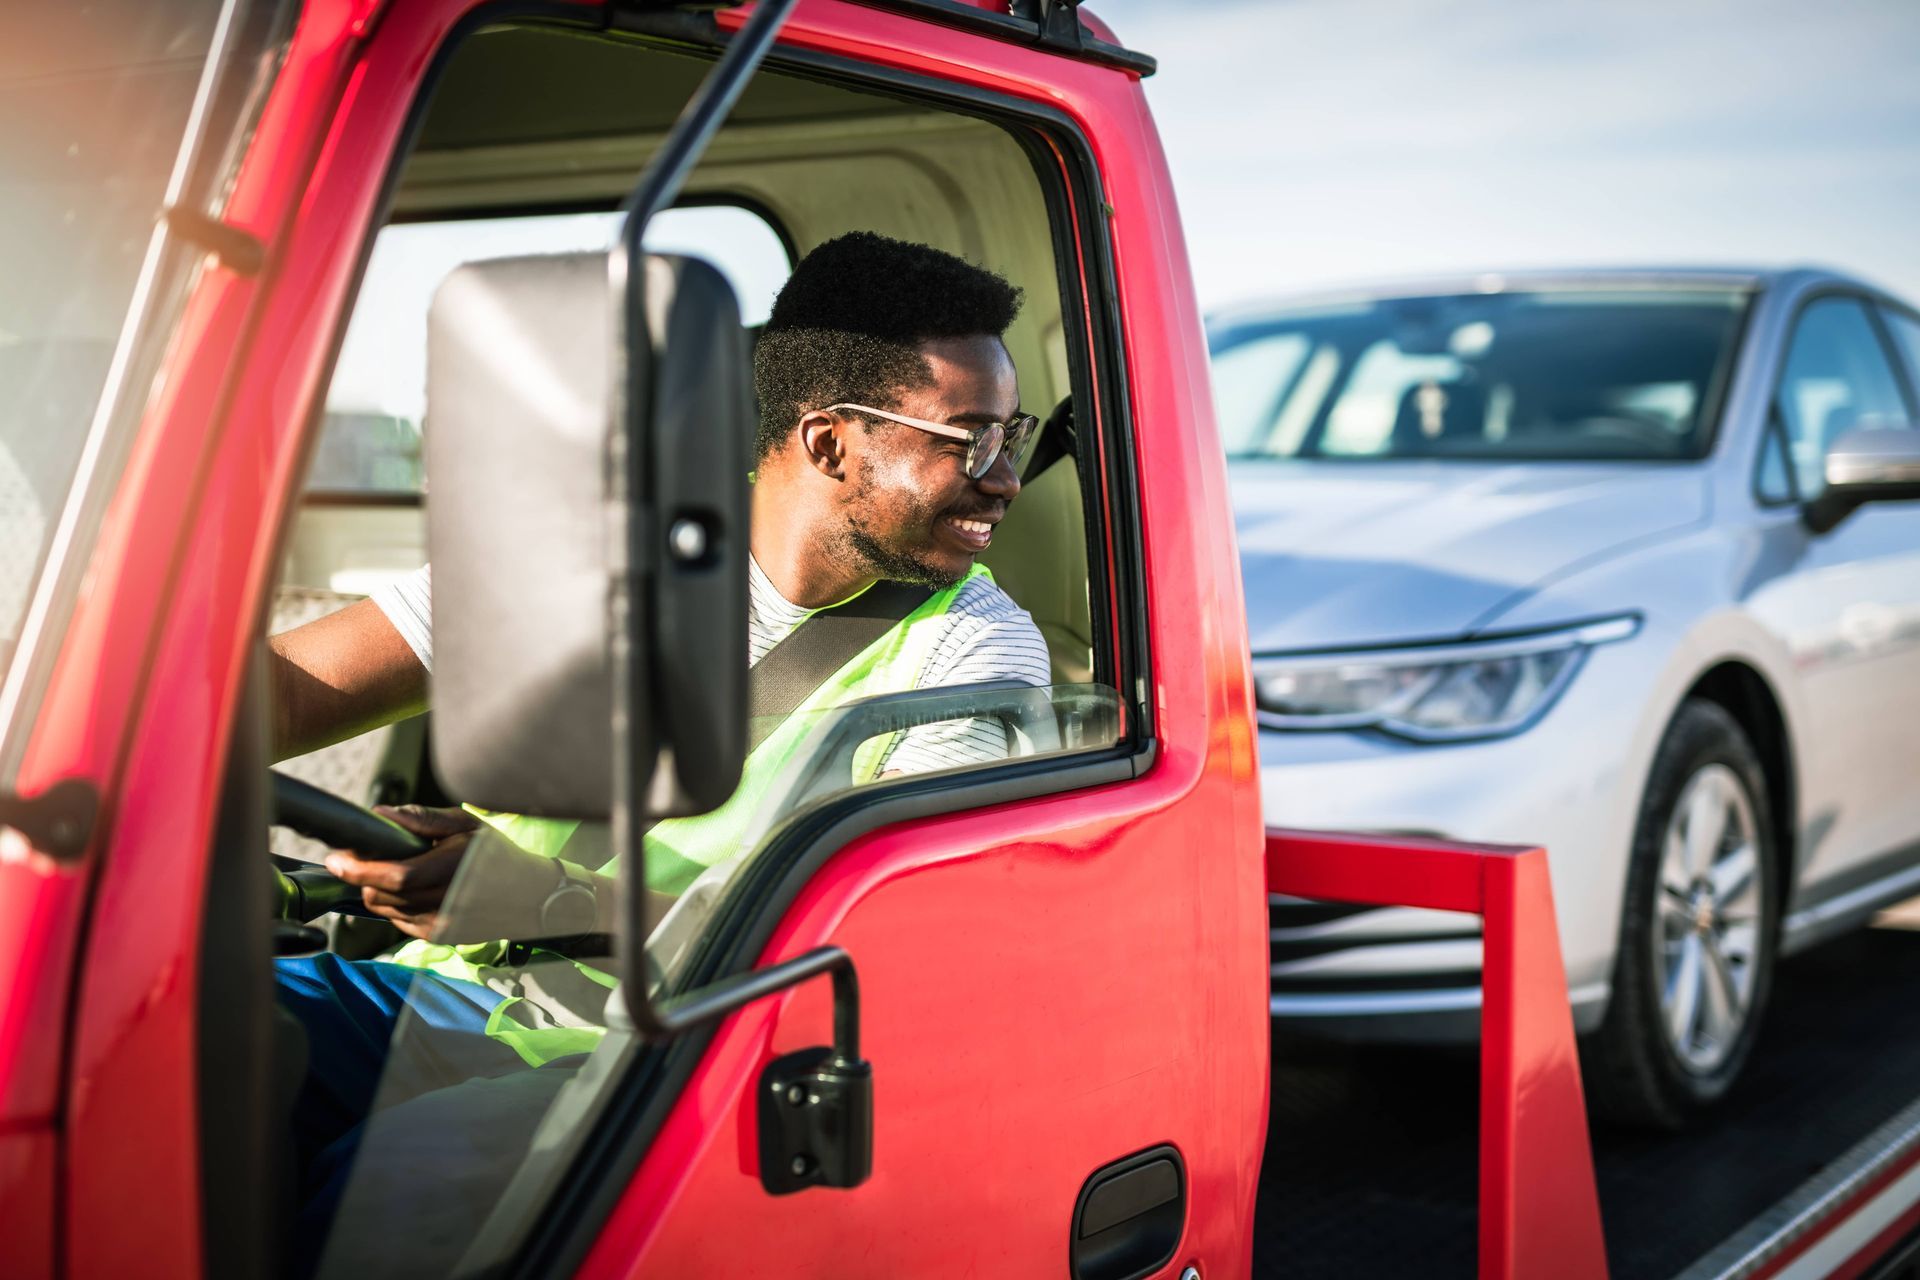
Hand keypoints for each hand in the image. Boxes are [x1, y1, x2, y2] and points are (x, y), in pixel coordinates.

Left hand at [324, 805, 594, 943]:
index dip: (358, 869)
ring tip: (398, 871)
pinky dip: (396, 904)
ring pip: (384, 910)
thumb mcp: (464, 824)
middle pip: (380, 895)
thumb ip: (421, 820)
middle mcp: (444, 903)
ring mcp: (440, 925)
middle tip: (366, 856)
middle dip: (364, 876)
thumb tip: (380, 815)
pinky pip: (397, 921)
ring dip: (379, 890)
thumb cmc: (496, 854)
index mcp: (451, 870)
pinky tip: (416, 890)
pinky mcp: (437, 937)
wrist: (529, 896)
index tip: (337, 857)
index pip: (393, 876)